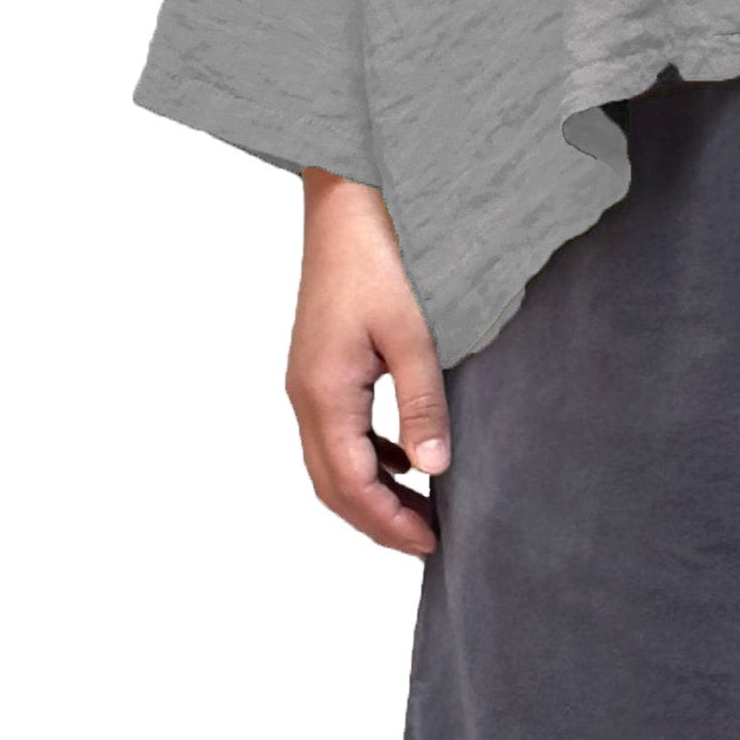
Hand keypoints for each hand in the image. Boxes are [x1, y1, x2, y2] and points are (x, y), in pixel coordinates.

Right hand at [285, 169, 449, 555]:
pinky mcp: (319, 362)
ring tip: (421, 507)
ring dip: (371, 490)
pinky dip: (368, 455)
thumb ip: (421, 403)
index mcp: (323, 393)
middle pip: (333, 484)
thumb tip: (434, 470)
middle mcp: (305, 393)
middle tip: (428, 539)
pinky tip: (403, 453)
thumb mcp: (411, 331)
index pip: (350, 485)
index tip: (432, 544)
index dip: (389, 523)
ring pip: (332, 459)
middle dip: (377, 519)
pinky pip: (337, 429)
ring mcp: (308, 378)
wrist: (346, 196)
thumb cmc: (377, 254)